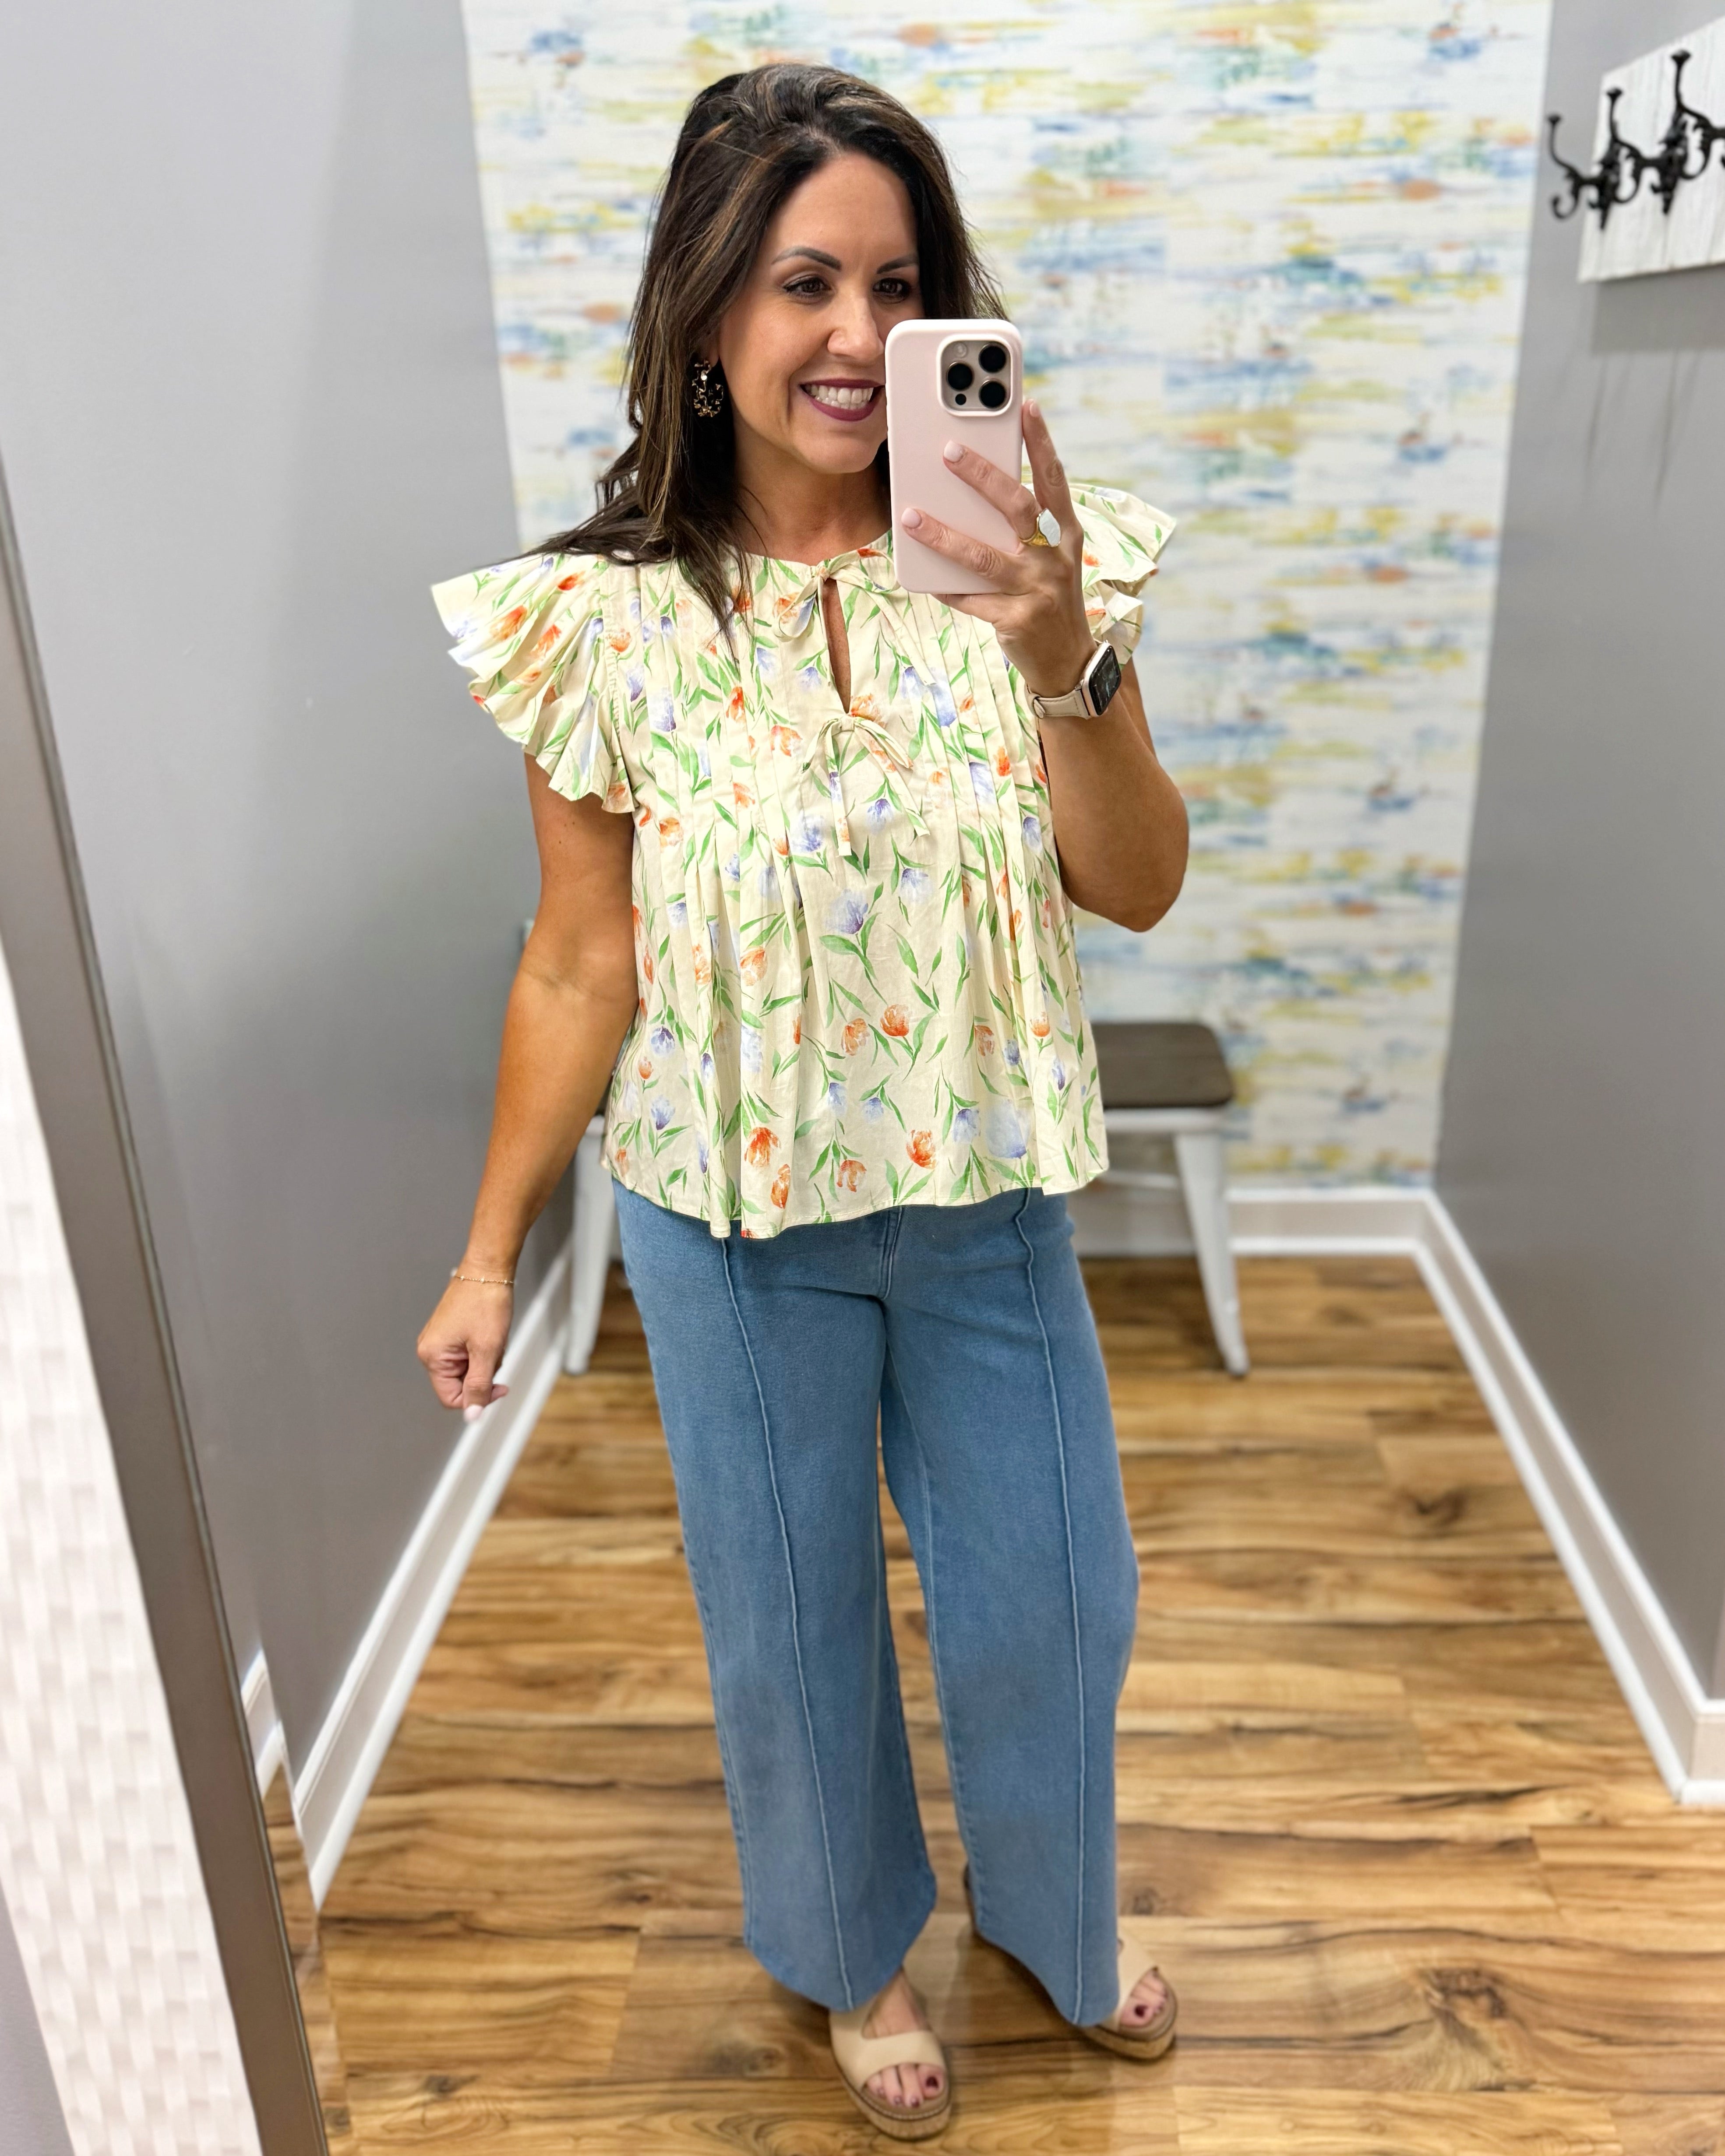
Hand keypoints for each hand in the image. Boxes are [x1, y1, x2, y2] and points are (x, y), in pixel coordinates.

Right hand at [417, 1275, 513, 1417]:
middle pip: (460, 1384)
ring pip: (467, 1369)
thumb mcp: (486, 1350)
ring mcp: (439, 1340)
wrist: (488, 1268)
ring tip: (492, 1337)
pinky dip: (483, 1349)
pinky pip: (468, 1354)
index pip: (451, 1398)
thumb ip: (478, 1386)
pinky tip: (490, 1332)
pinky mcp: (449, 1332)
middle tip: (495, 1350)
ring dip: (485, 1360)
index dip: (478, 1398)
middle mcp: (430, 1349)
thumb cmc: (486, 1303)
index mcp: (432, 1356)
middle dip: (483, 1373)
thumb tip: (471, 1416)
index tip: (501, 1386)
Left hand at [898, 399, 1095, 698]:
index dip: (1042, 442)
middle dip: (983, 477)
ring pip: (984, 557)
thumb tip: (968, 492)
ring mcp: (1037, 591)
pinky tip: (922, 576)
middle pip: (1018, 508)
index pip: (1054, 479)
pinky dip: (946, 587)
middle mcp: (1055, 558)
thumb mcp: (1048, 557)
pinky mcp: (1016, 621)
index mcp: (1066, 534)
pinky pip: (971, 599)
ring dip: (944, 535)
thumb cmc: (1048, 596)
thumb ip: (1023, 527)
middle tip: (949, 451)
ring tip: (910, 516)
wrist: (1067, 661)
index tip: (1026, 405)